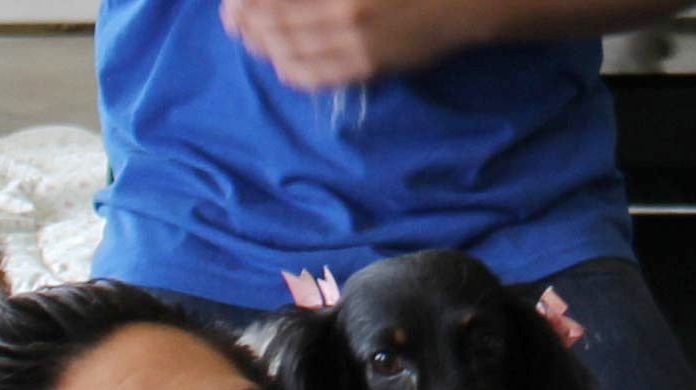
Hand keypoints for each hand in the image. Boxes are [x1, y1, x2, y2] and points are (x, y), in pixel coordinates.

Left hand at [218, 0, 484, 88]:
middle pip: (273, 20)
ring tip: (251, 39)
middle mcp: (342, 8)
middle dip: (246, 21)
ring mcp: (353, 41)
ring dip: (263, 45)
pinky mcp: (366, 66)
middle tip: (233, 21)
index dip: (245, 1)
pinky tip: (279, 61)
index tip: (232, 3)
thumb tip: (269, 0)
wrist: (463, 0)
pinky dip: (289, 68)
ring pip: (288, 49)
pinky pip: (313, 75)